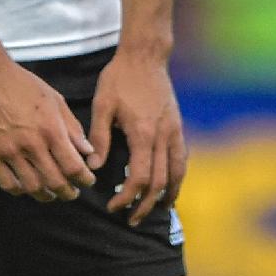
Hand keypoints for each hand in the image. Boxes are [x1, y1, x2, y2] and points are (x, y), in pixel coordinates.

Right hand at [0, 57, 97, 202]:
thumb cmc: (23, 85)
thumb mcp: (55, 100)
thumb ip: (73, 128)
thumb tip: (88, 151)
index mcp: (51, 129)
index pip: (73, 167)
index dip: (84, 180)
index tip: (88, 181)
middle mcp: (32, 144)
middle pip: (55, 182)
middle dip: (68, 192)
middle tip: (72, 192)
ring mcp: (10, 151)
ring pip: (32, 187)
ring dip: (46, 196)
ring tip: (51, 193)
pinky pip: (7, 183)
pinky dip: (19, 190)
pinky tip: (26, 187)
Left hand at [89, 49, 185, 225]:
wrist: (145, 56)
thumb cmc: (119, 78)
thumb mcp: (102, 105)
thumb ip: (99, 137)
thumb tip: (93, 168)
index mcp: (143, 133)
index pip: (140, 178)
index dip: (127, 197)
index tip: (114, 206)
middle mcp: (163, 136)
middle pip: (160, 182)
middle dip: (146, 205)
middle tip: (132, 219)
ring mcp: (174, 131)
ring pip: (177, 173)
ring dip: (168, 195)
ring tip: (157, 210)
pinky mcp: (177, 126)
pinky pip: (182, 158)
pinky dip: (178, 176)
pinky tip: (170, 185)